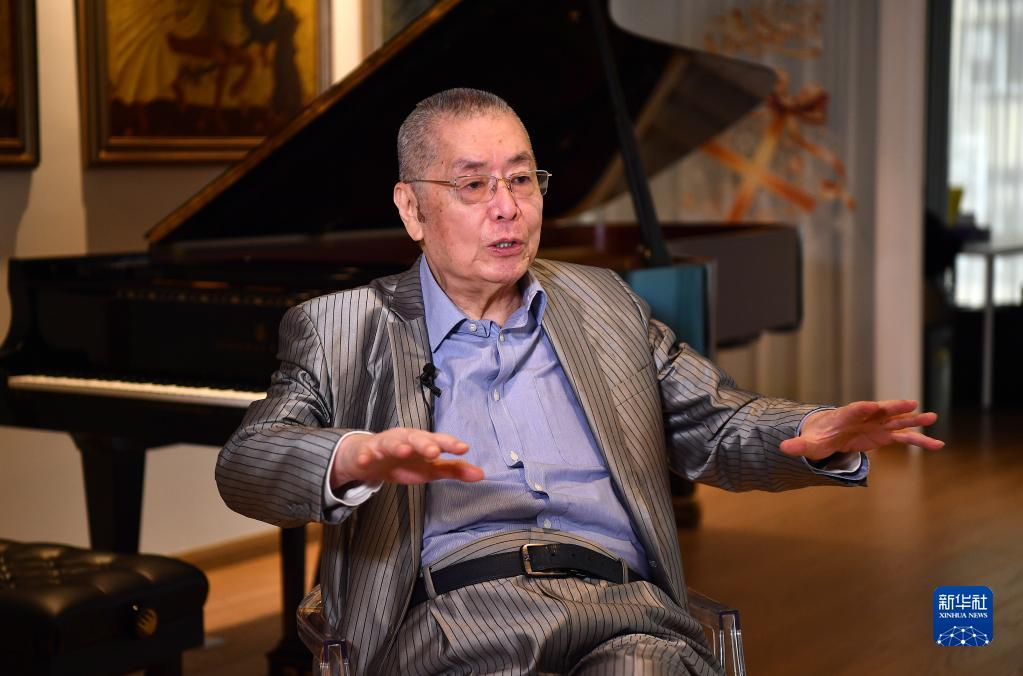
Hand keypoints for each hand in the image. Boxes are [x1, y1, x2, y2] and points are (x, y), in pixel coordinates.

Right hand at [330, 428, 483, 487]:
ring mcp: (384, 444)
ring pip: (391, 443)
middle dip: (425, 444)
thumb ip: (453, 470)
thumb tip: (481, 474)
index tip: (463, 448)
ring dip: (397, 446)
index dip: (450, 444)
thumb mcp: (429, 468)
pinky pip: (364, 454)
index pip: (438, 441)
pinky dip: (364, 456)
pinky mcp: (365, 453)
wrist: (367, 458)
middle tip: (434, 452)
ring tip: (404, 451)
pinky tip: (365, 461)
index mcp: (422, 442)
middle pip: (416, 438)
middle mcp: (405, 439)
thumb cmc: (403, 462)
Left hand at [779, 400, 943, 461]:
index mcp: (844, 416)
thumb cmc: (818, 436)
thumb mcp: (808, 443)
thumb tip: (783, 448)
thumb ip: (798, 446)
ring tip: (932, 418)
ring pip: (897, 421)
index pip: (854, 410)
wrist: (827, 434)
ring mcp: (876, 425)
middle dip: (893, 407)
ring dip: (913, 420)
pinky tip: (937, 444)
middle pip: (880, 410)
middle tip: (909, 404)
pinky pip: (904, 438)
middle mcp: (864, 417)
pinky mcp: (884, 435)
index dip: (862, 408)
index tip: (871, 405)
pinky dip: (920, 440)